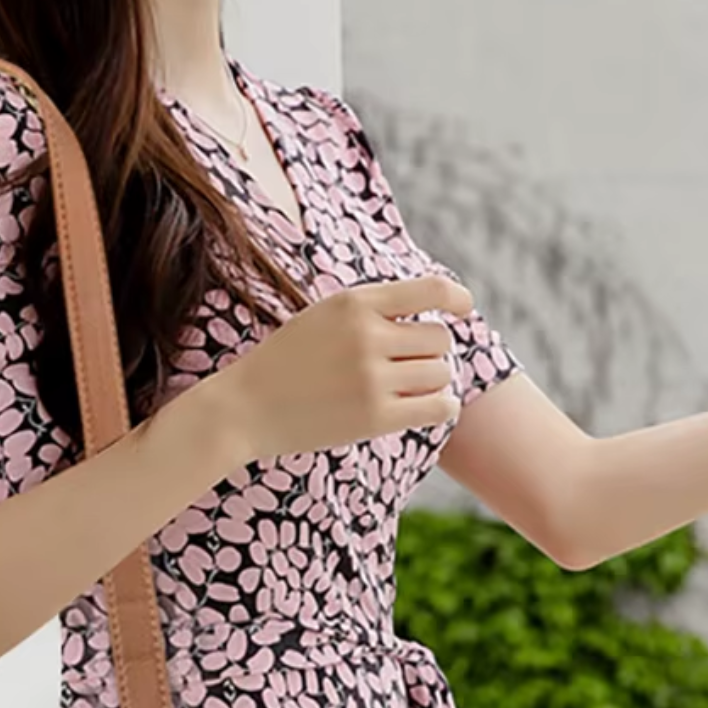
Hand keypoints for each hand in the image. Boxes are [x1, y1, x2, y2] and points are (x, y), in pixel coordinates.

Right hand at [201, 273, 473, 465]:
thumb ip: (374, 310)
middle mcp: (367, 336)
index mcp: (355, 303)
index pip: (431, 290)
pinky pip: (438, 407)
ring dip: (431, 382)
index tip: (463, 310)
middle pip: (439, 339)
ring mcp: (371, 378)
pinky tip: (424, 408)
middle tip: (408, 366)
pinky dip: (440, 406)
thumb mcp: (324, 316)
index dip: (456, 299)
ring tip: (404, 389)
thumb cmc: (286, 363)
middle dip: (430, 353)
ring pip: (440, 374)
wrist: (244, 408)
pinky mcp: (375, 417)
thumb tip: (439, 314)